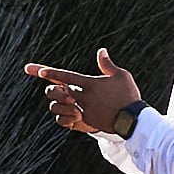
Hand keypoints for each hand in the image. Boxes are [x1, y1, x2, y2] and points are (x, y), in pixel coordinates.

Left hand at [27, 54, 141, 137]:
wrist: (133, 120)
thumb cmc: (128, 95)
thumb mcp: (121, 75)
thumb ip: (107, 64)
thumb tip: (101, 50)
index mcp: (90, 84)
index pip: (66, 76)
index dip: (51, 73)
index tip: (40, 71)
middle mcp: (84, 98)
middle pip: (59, 92)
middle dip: (53, 88)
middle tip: (57, 88)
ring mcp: (83, 111)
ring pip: (59, 107)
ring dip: (58, 102)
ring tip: (63, 99)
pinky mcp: (85, 122)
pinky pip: (65, 121)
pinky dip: (63, 116)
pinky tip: (68, 112)